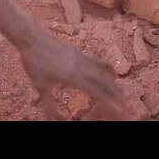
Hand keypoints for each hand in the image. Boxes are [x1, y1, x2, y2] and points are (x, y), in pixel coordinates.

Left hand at [17, 35, 133, 118]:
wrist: (31, 38)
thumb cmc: (34, 62)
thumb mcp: (40, 86)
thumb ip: (49, 104)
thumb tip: (51, 120)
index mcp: (74, 77)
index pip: (98, 92)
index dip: (111, 100)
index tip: (122, 108)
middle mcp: (81, 67)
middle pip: (105, 81)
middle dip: (117, 92)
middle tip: (126, 101)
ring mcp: (80, 57)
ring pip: (102, 69)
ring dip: (112, 79)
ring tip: (120, 86)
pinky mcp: (77, 50)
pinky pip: (95, 60)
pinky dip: (104, 66)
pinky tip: (106, 69)